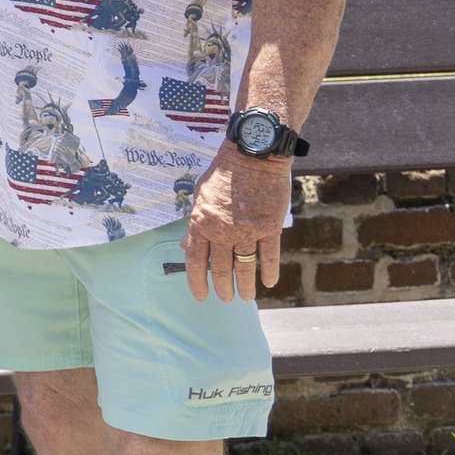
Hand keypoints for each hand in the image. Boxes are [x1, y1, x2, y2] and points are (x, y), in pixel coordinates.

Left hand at [183, 152, 292, 301]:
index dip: (197, 282)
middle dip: (222, 288)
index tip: (201, 296)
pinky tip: (268, 282)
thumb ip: (194, 222)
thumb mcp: (200, 195)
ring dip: (245, 285)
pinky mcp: (269, 227)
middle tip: (225, 299)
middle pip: (220, 268)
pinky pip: (269, 256)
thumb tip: (185, 246)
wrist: (253, 156)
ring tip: (245, 297)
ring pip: (245, 267)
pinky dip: (269, 272)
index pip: (195, 260)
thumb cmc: (223, 173)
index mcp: (201, 222)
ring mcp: (247, 230)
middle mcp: (222, 231)